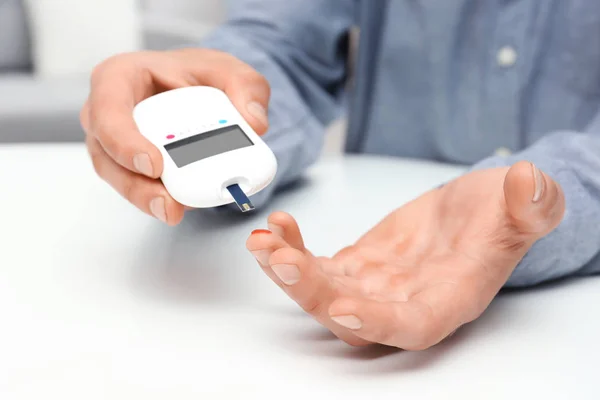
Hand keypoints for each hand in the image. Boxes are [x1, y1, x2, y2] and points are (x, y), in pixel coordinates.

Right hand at [80, 49, 270, 224]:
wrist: (193, 89)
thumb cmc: (199, 75)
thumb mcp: (229, 70)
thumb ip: (247, 87)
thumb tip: (255, 123)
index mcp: (120, 77)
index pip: (109, 109)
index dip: (124, 141)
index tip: (155, 165)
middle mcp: (106, 111)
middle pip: (107, 154)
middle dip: (135, 185)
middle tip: (168, 204)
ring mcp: (113, 142)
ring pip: (118, 176)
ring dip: (144, 199)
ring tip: (175, 212)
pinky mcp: (127, 165)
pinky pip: (135, 184)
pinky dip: (156, 198)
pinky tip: (180, 207)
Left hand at [246, 161, 564, 348]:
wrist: (475, 210)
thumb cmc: (502, 213)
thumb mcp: (524, 204)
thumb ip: (531, 205)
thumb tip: (529, 184)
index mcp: (449, 298)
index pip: (413, 326)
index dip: (380, 322)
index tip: (347, 304)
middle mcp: (405, 301)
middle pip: (352, 315)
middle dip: (312, 292)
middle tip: (280, 258)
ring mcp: (375, 284)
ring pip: (324, 293)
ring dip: (289, 272)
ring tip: (263, 242)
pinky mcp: (357, 264)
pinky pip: (317, 265)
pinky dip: (293, 249)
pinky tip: (278, 226)